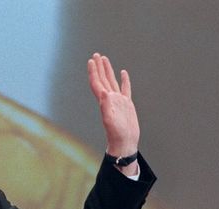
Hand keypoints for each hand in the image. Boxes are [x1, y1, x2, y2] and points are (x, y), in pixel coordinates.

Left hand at [88, 53, 139, 169]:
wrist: (124, 143)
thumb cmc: (117, 135)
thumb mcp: (110, 121)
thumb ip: (106, 107)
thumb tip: (104, 93)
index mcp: (105, 101)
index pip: (97, 83)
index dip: (93, 72)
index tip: (91, 60)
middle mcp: (110, 99)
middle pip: (103, 79)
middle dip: (99, 67)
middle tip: (96, 55)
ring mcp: (118, 101)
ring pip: (112, 81)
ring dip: (108, 70)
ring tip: (105, 59)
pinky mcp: (127, 104)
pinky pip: (125, 88)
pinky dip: (124, 80)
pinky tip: (123, 73)